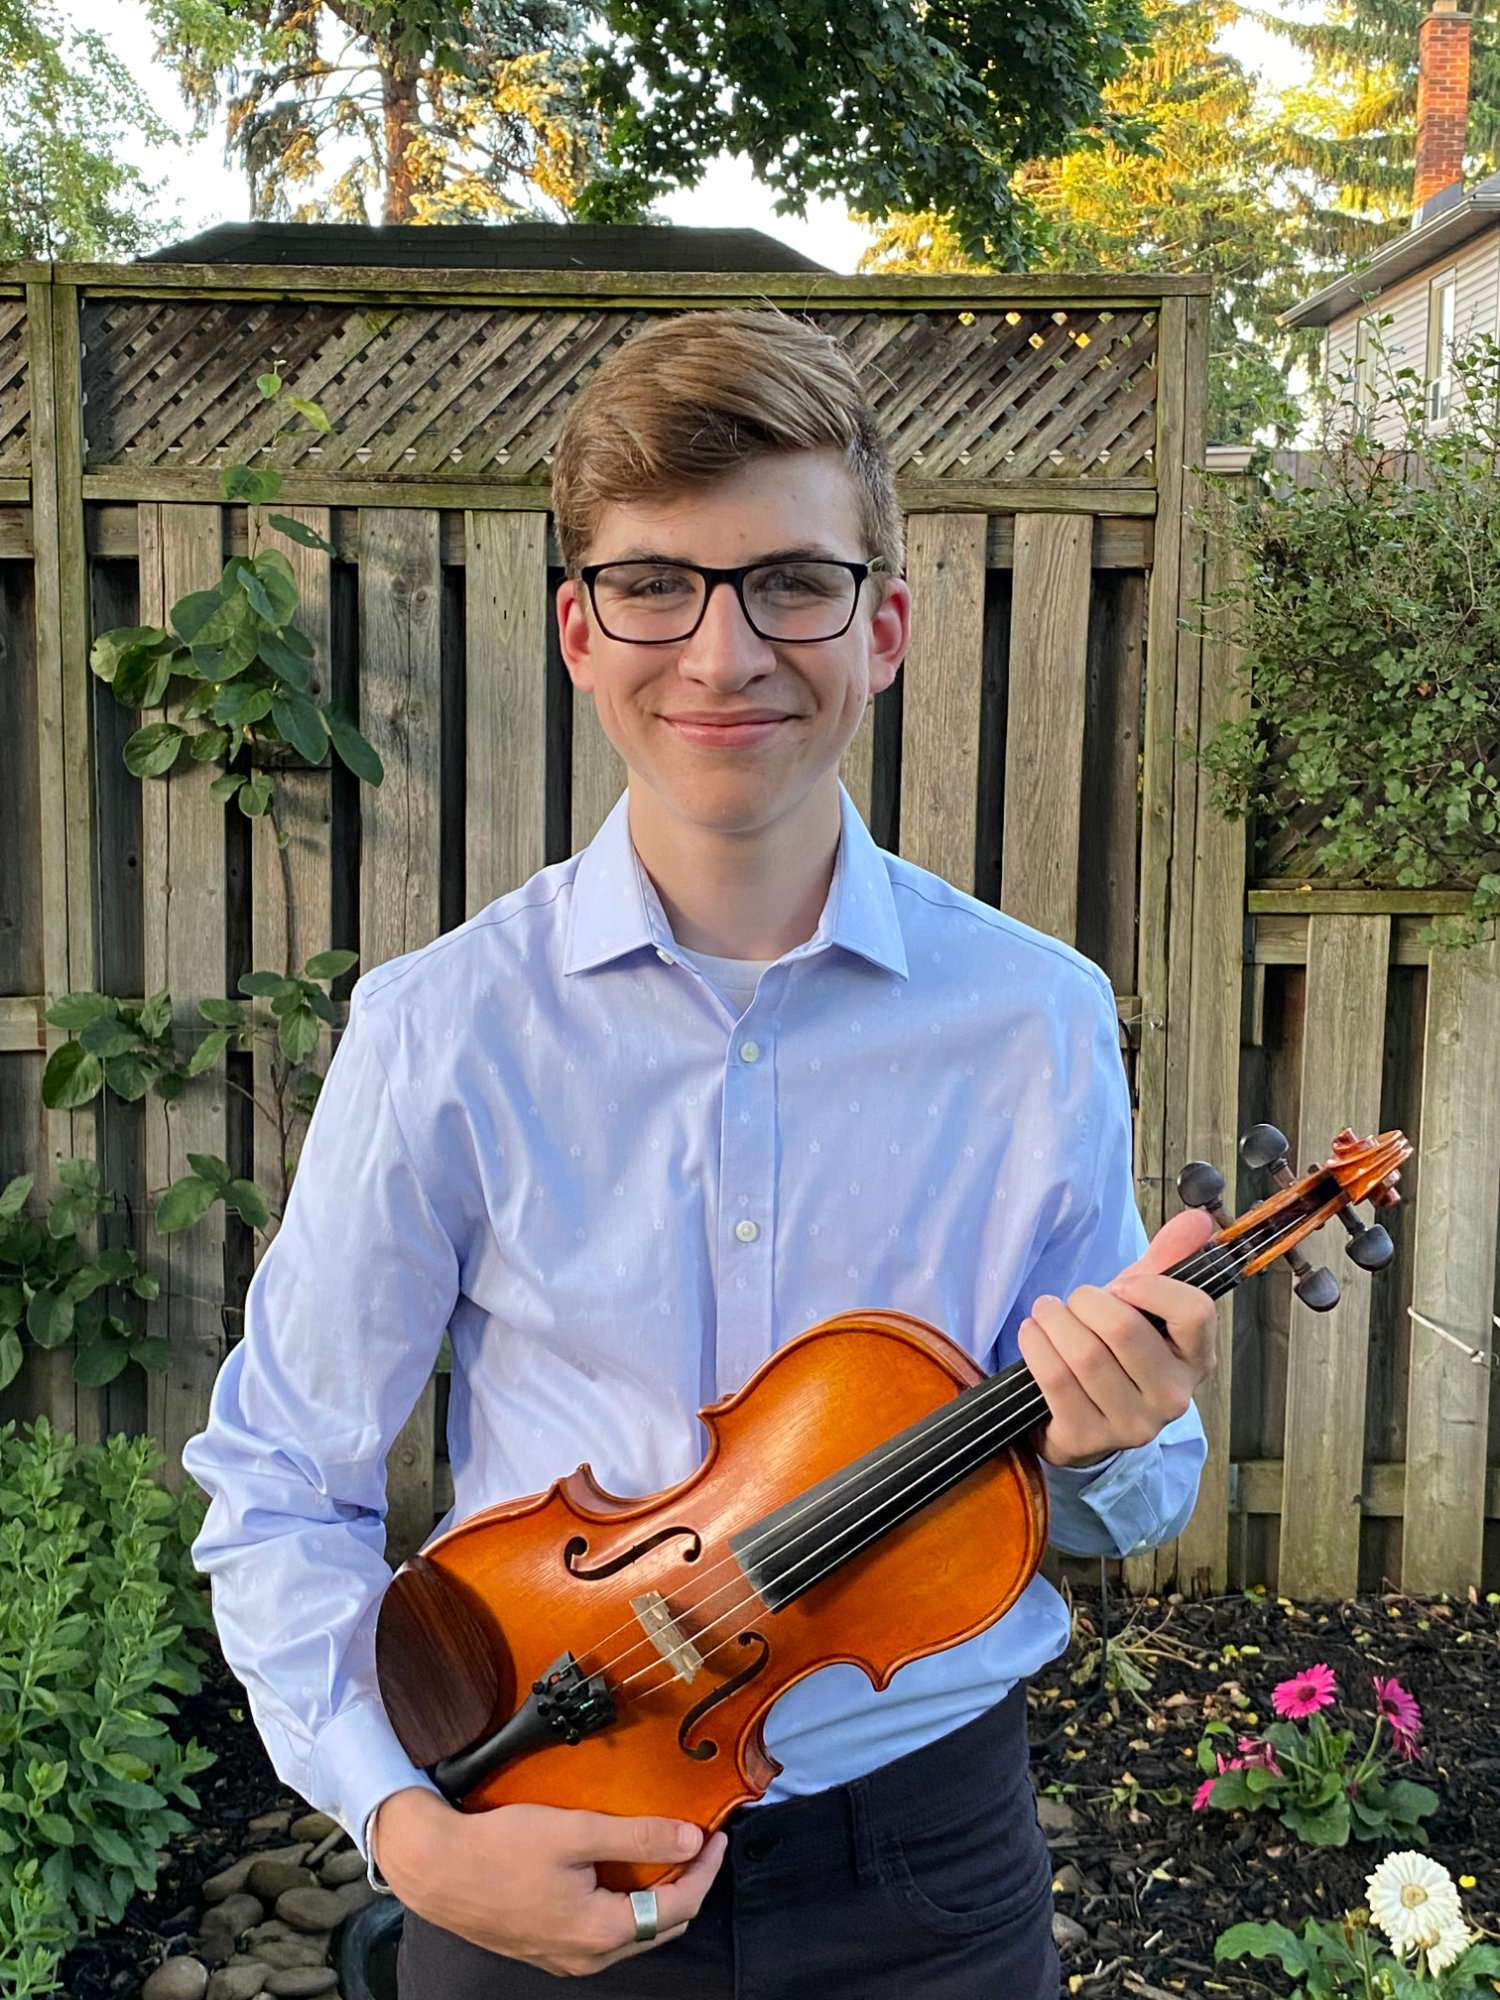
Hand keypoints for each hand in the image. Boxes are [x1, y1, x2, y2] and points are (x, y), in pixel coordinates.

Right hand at [371, 1786, 727, 1976]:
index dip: (705, 1870)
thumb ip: (638, 1838)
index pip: (678, 1907)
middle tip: (698, 1843)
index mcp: (601, 1932)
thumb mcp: (575, 1832)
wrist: (437, 1870)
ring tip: (666, 1853)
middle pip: (660, 1927)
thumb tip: (692, 1841)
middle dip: (687, 1885)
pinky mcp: (548, 1948)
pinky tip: (621, 1872)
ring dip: (657, 1897)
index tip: (716, 1835)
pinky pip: (605, 1934)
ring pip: (633, 1933)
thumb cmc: (500, 1848)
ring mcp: (566, 1958)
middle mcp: (588, 1957)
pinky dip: (626, 1905)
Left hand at [1017, 1205, 1217, 1469]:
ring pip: (1085, 1354)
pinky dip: (1036, 1347)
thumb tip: (1198, 1219)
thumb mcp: (1142, 1308)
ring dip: (1054, 1321)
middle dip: (1086, 1302)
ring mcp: (1131, 1426)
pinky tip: (1033, 1337)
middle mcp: (1173, 1398)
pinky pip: (1054, 1379)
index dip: (1151, 1287)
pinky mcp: (1087, 1440)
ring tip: (1046, 1314)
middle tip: (1073, 1301)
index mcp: (1196, 1360)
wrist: (1082, 1420)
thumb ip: (1167, 1262)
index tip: (1121, 1286)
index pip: (1194, 1312)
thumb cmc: (1115, 1354)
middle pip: (1124, 1328)